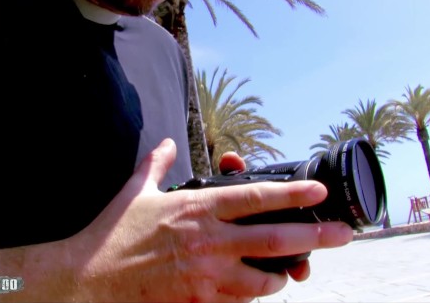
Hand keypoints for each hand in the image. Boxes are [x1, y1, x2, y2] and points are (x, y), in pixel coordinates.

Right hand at [68, 139, 352, 301]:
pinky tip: (259, 289)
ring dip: (284, 274)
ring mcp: (205, 275)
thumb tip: (164, 143)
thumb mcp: (135, 192)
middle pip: (274, 238)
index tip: (318, 191)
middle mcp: (208, 240)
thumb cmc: (111, 235)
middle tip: (343, 235)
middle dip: (315, 236)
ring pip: (263, 279)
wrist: (86, 282)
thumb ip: (156, 164)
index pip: (255, 197)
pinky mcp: (199, 302)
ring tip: (295, 271)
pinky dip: (254, 295)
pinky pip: (240, 301)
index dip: (292, 194)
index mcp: (197, 209)